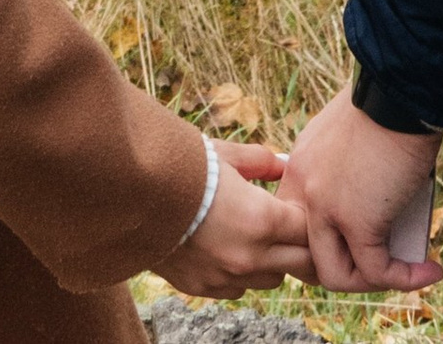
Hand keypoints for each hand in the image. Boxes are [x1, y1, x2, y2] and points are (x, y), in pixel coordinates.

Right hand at [158, 144, 312, 295]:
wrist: (134, 195)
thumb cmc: (183, 167)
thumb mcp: (226, 154)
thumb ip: (261, 161)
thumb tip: (283, 166)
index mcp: (262, 220)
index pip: (308, 230)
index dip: (308, 217)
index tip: (302, 207)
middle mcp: (250, 256)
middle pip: (301, 264)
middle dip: (303, 247)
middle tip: (296, 230)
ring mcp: (227, 277)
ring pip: (272, 280)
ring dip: (274, 262)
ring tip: (259, 238)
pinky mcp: (205, 288)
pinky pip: (239, 288)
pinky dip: (242, 274)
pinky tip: (229, 249)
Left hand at [284, 82, 442, 292]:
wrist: (402, 91)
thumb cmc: (389, 106)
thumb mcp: (352, 140)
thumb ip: (347, 173)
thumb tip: (376, 208)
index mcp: (300, 167)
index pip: (295, 227)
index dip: (324, 246)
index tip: (356, 248)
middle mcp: (303, 189)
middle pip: (307, 260)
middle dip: (344, 271)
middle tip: (380, 266)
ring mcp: (326, 209)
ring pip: (335, 276)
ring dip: (373, 281)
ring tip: (406, 271)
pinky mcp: (357, 222)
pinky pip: (377, 271)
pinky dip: (405, 278)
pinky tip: (430, 270)